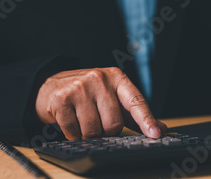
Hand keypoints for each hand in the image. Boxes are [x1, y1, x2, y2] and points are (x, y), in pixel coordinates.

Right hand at [35, 67, 166, 139]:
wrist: (50, 85)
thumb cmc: (87, 94)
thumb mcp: (112, 96)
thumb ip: (134, 114)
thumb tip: (160, 128)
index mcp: (116, 77)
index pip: (136, 101)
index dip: (146, 119)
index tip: (155, 134)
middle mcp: (99, 78)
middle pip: (114, 123)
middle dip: (107, 131)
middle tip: (98, 121)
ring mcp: (79, 87)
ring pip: (93, 130)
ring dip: (88, 134)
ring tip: (82, 119)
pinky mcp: (61, 99)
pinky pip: (74, 131)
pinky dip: (73, 133)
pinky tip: (70, 120)